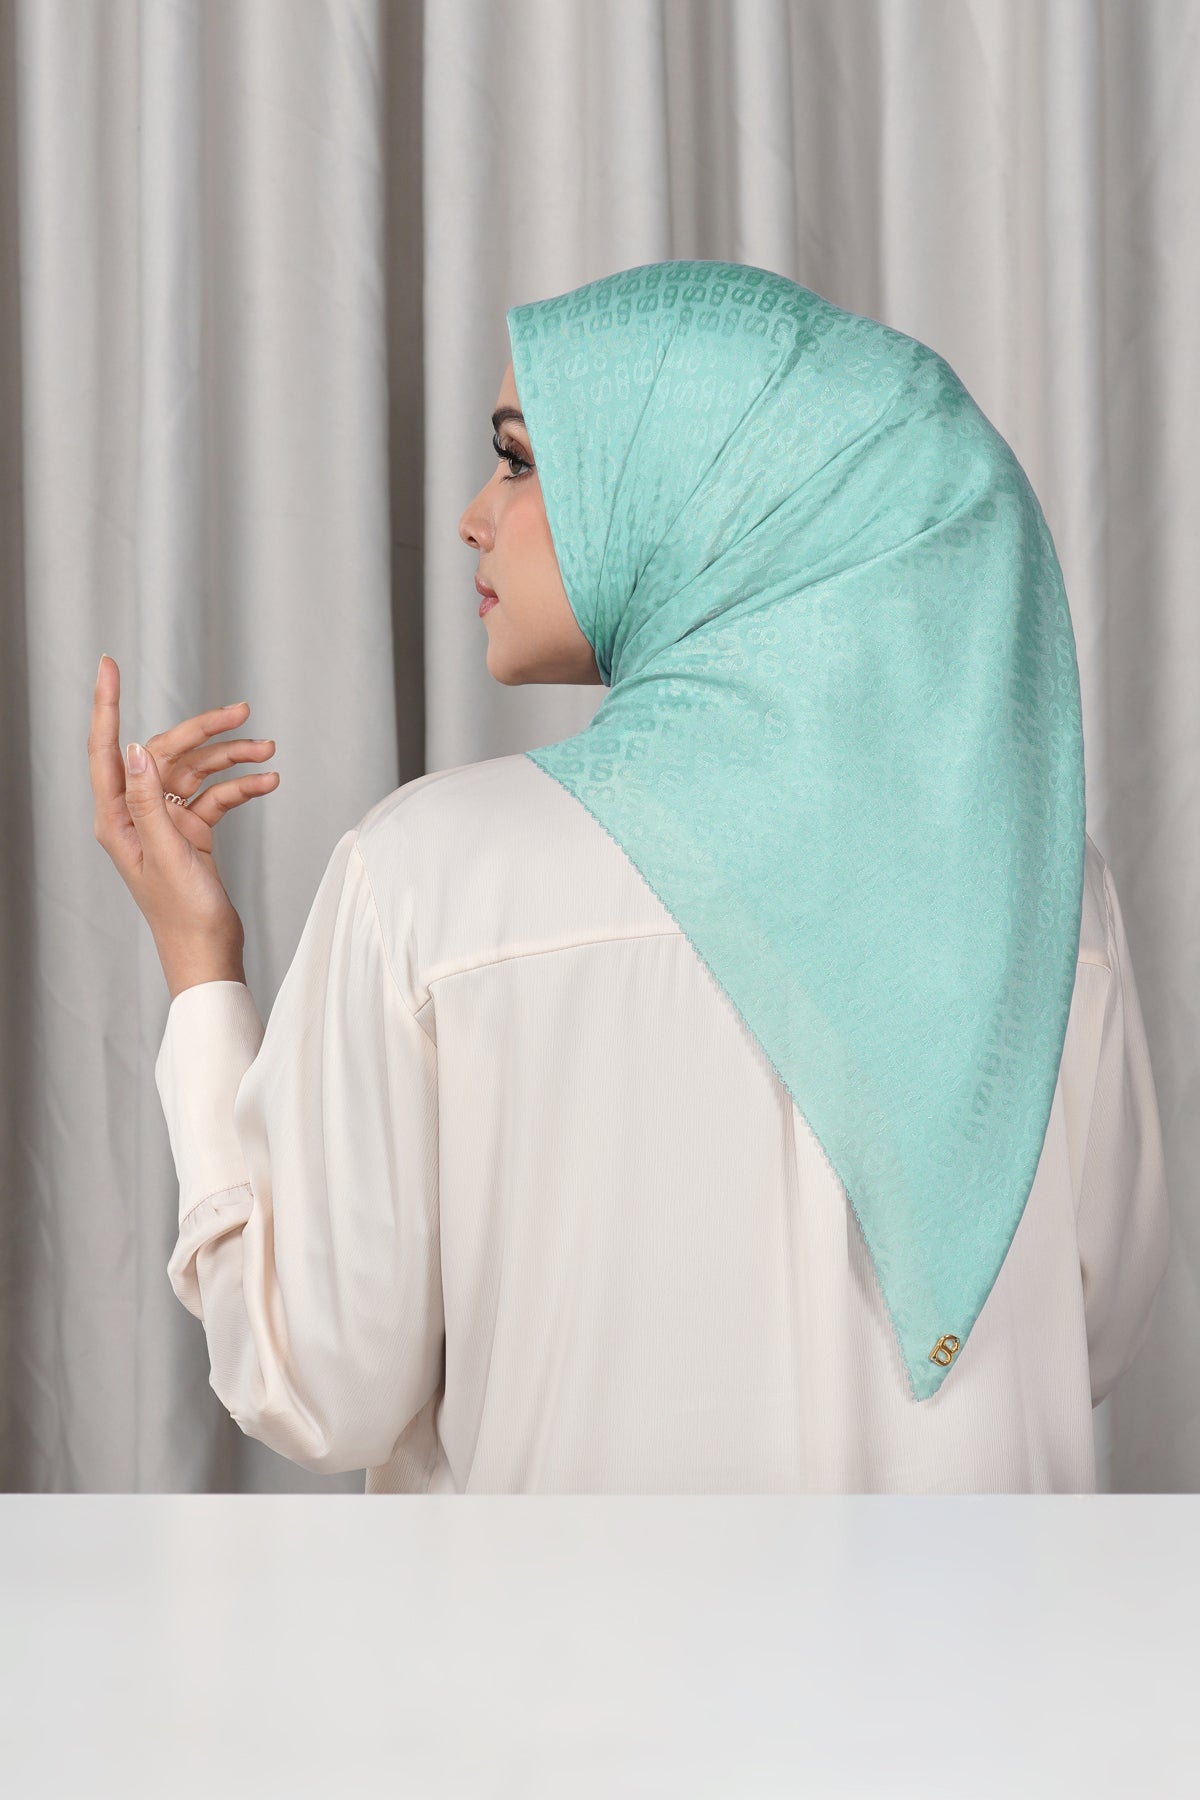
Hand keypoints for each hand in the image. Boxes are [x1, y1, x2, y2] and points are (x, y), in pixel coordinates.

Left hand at [89, 654, 279, 959]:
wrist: (208, 953)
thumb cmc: (182, 916)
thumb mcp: (166, 854)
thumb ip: (148, 801)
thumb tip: (137, 749)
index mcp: (116, 819)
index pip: (107, 749)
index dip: (107, 705)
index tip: (109, 666)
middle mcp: (136, 814)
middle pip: (166, 752)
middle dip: (204, 731)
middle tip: (241, 712)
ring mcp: (166, 821)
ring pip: (197, 771)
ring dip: (232, 758)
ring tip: (267, 749)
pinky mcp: (192, 831)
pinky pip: (217, 795)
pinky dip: (241, 786)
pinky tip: (267, 781)